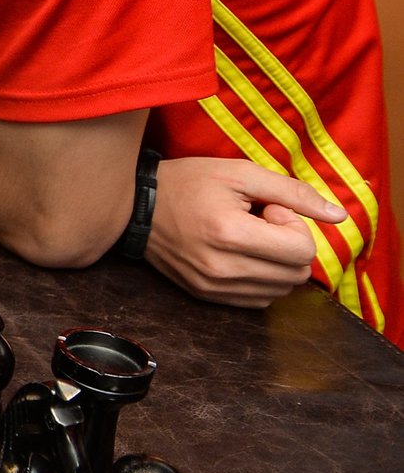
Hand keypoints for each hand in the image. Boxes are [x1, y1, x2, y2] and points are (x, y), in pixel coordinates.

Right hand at [145, 155, 345, 307]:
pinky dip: (262, 279)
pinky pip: (260, 299)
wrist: (135, 208)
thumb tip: (338, 216)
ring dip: (277, 264)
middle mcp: (223, 268)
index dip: (294, 226)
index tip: (270, 209)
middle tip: (260, 222)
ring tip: (248, 238)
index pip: (302, 251)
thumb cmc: (188, 183)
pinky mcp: (207, 296)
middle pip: (297, 274)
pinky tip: (242, 256)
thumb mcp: (240, 173)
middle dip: (290, 245)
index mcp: (230, 234)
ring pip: (282, 289)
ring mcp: (214, 287)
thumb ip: (293, 192)